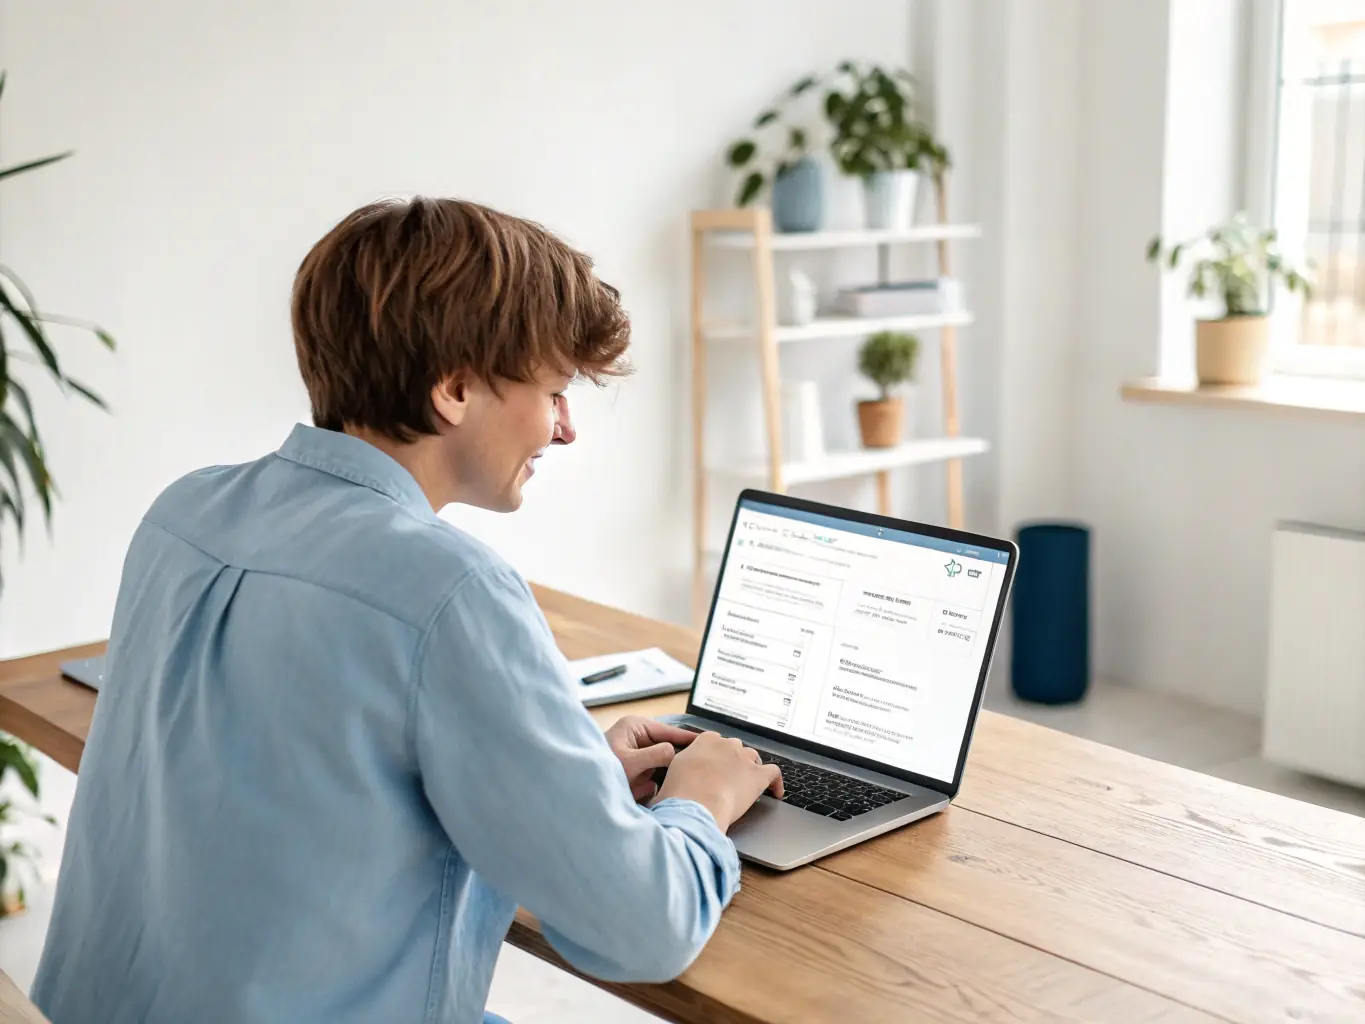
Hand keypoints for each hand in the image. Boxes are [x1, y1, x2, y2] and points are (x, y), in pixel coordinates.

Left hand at [604, 716, 700, 802]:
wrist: (582, 790)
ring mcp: (637, 752)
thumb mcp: (630, 761)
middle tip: (703, 763)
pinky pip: (655, 772)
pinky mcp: (636, 768)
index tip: (708, 742)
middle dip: (680, 757)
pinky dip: (660, 781)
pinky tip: (670, 787)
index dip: (689, 738)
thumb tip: (675, 753)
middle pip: (668, 745)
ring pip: (663, 760)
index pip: (669, 731)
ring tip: (688, 777)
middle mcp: (638, 736)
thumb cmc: (599, 770)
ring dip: (669, 771)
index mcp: (635, 726)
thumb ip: (656, 755)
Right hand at [655, 731, 783, 831]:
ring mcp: (744, 759)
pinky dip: (776, 782)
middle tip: (727, 779)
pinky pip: (774, 774)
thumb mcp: (669, 776)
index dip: (715, 755)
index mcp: (705, 740)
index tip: (712, 765)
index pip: (714, 741)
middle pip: (735, 748)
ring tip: (747, 784)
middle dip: (732, 761)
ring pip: (753, 758)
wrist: (696, 805)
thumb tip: (665, 790)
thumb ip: (676, 774)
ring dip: (751, 769)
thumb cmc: (678, 794)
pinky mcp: (758, 776)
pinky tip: (776, 792)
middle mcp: (727, 744)